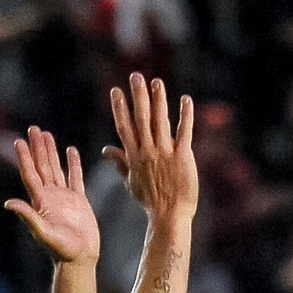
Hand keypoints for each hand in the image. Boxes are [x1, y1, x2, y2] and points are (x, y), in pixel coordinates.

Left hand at [4, 127, 99, 263]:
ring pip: (56, 169)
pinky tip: (71, 151)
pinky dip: (73, 164)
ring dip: (51, 152)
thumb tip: (9, 203)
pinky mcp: (79, 201)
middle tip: (33, 129)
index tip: (19, 141)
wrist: (80, 259)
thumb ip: (28, 217)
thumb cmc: (62, 250)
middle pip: (42, 167)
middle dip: (37, 148)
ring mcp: (65, 198)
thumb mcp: (44, 233)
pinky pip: (75, 178)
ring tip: (47, 134)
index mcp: (41, 202)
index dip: (25, 158)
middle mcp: (51, 197)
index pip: (31, 174)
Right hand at [102, 74, 198, 221]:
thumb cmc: (151, 201)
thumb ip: (120, 163)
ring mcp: (165, 154)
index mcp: (134, 157)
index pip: (124, 127)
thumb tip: (106, 151)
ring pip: (160, 121)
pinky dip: (185, 116)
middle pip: (141, 119)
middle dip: (138, 96)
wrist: (169, 216)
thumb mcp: (131, 182)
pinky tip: (186, 100)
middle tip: (136, 76)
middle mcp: (148, 152)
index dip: (120, 108)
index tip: (116, 90)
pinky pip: (184, 133)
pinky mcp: (182, 157)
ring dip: (159, 100)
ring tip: (157, 82)